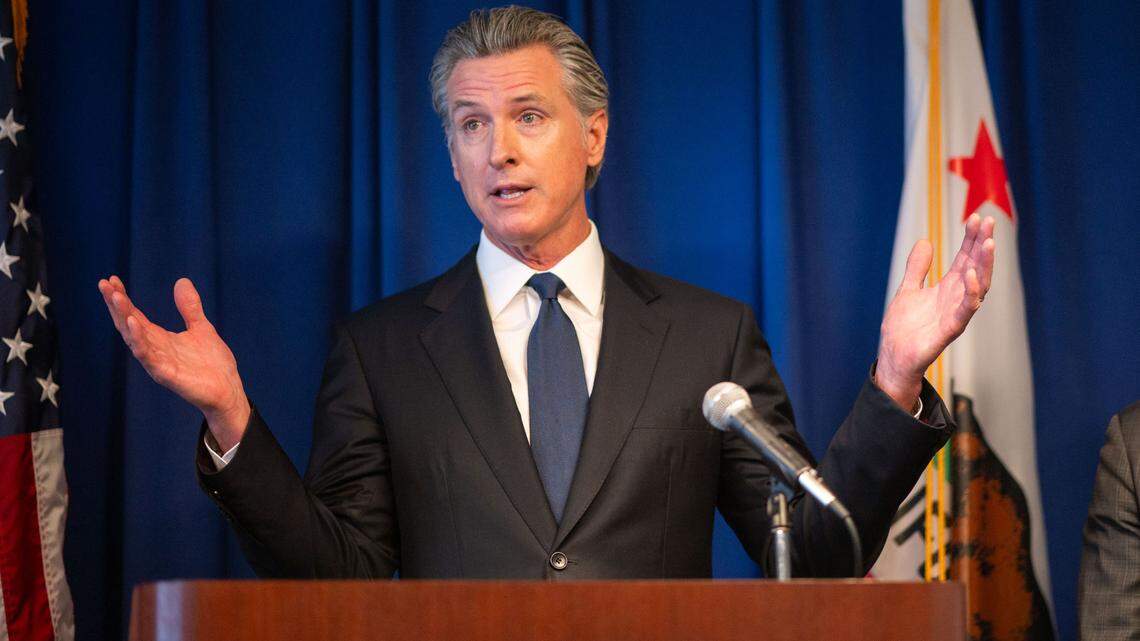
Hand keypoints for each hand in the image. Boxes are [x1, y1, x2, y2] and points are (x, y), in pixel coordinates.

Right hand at [98, 276, 249, 449]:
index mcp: (159, 339)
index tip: (111, 279)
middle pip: (128, 324)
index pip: (134, 315)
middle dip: (116, 305)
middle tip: (104, 284)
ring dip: (124, 317)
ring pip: (134, 338)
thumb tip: (181, 281)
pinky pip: (148, 357)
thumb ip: (189, 308)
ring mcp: (157, 363)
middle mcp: (154, 350)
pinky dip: (139, 340)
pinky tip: (133, 323)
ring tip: (116, 298)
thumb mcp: (201, 328)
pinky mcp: (166, 374)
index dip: (122, 299)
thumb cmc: (213, 365)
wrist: (228, 391)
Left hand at [876, 214, 995, 410]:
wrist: (894, 357)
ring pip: (978, 285)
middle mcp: (956, 298)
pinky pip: (965, 309)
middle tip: (989, 221)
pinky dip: (970, 292)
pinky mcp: (950, 329)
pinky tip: (969, 273)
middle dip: (983, 244)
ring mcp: (956, 313)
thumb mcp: (908, 290)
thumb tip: (924, 242)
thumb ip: (917, 268)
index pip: (965, 258)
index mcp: (948, 288)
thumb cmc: (904, 328)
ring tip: (988, 242)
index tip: (976, 217)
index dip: (971, 238)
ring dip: (984, 264)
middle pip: (975, 266)